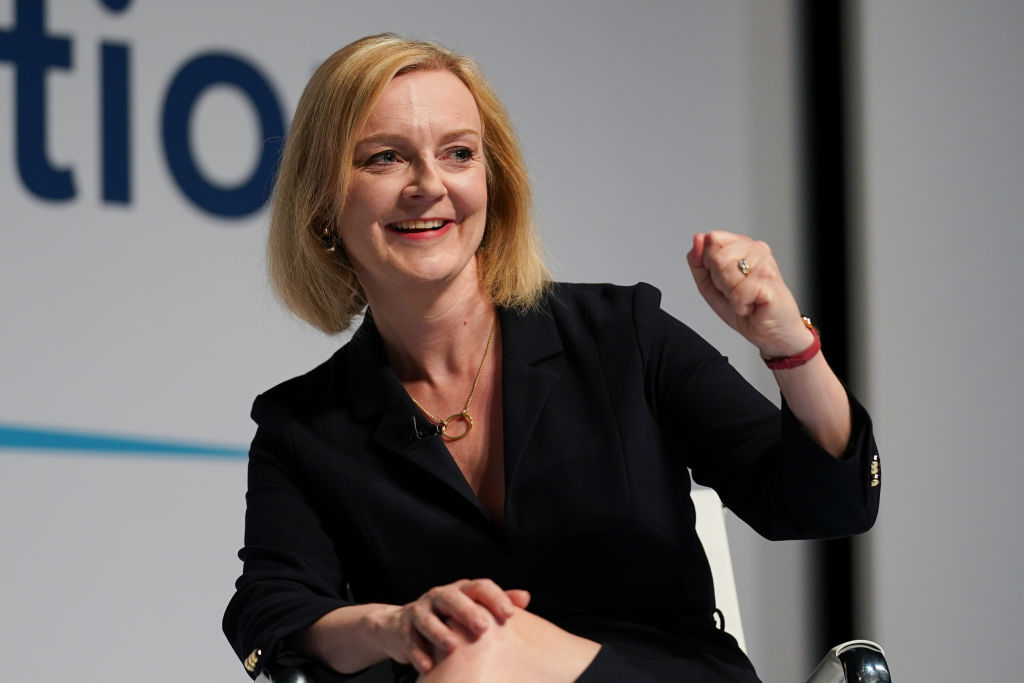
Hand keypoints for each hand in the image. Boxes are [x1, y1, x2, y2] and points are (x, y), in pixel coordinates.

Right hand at [372, 578, 530, 673]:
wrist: (400, 626)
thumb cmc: (446, 618)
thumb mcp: (471, 607)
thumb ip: (496, 602)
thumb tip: (525, 597)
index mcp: (460, 590)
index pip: (479, 587)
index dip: (495, 598)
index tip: (510, 614)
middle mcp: (439, 596)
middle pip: (452, 598)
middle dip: (468, 612)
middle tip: (483, 628)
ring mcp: (420, 611)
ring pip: (428, 618)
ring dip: (440, 632)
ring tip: (453, 647)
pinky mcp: (404, 629)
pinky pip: (410, 639)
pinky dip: (418, 653)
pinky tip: (428, 666)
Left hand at [686, 231, 813, 357]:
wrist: (772, 332)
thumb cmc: (746, 308)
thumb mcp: (710, 285)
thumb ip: (698, 261)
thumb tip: (697, 238)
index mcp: (741, 245)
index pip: (711, 239)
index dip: (709, 264)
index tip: (725, 280)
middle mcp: (756, 249)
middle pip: (715, 256)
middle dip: (719, 281)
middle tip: (736, 292)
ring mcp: (765, 263)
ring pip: (725, 272)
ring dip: (730, 294)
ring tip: (746, 298)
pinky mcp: (770, 281)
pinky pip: (738, 291)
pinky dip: (740, 305)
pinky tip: (753, 304)